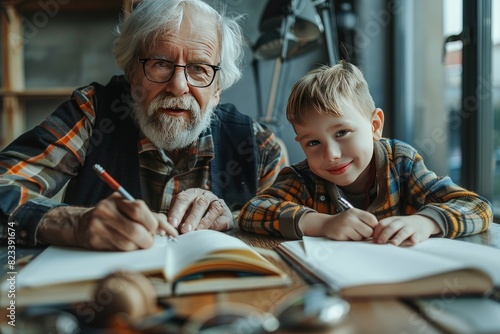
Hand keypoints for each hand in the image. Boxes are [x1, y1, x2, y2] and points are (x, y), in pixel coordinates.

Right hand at [38, 193, 177, 250]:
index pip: (140, 209)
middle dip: (148, 238)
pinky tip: (126, 244)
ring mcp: (98, 225)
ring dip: (138, 246)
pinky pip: (119, 249)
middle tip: (150, 240)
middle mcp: (106, 210)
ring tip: (137, 242)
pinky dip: (128, 250)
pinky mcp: (94, 239)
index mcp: (117, 199)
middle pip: (136, 229)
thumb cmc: (112, 216)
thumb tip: (169, 227)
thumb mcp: (128, 209)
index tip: (161, 231)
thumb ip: (149, 215)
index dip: (154, 223)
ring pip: (129, 243)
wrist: (81, 224)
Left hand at [168, 188, 232, 232]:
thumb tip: (164, 229)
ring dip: (204, 222)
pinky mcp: (227, 215)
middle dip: (191, 218)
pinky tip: (209, 232)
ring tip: (196, 232)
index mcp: (191, 194)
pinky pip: (223, 219)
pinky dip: (216, 226)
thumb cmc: (192, 215)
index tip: (172, 224)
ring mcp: (218, 204)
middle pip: (199, 203)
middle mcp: (205, 196)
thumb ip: (175, 219)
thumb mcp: (182, 214)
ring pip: (213, 209)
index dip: (177, 211)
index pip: (183, 199)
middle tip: (184, 230)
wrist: (214, 217)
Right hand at [300, 210, 377, 240]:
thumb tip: (380, 233)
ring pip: (361, 238)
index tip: (368, 229)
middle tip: (359, 232)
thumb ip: (366, 221)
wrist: (326, 225)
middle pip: (369, 231)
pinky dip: (351, 241)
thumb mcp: (354, 216)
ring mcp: (344, 226)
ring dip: (358, 238)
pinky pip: (353, 242)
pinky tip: (346, 236)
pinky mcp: (340, 234)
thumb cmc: (345, 222)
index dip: (373, 227)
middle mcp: (350, 217)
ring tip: (350, 233)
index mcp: (355, 212)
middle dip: (366, 235)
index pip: (373, 220)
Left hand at [372, 215, 439, 245]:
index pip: (382, 224)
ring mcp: (410, 227)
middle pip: (391, 227)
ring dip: (398, 237)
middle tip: (379, 242)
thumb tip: (371, 240)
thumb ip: (384, 230)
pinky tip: (412, 242)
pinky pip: (416, 236)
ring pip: (403, 231)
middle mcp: (400, 222)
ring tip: (394, 243)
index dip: (376, 231)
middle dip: (385, 234)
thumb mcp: (393, 224)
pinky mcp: (419, 233)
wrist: (423, 222)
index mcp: (392, 220)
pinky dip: (414, 239)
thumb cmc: (403, 226)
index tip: (372, 239)